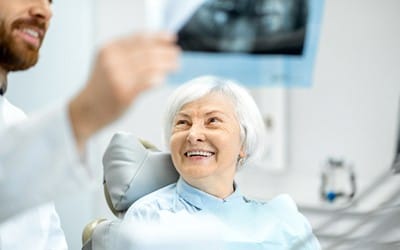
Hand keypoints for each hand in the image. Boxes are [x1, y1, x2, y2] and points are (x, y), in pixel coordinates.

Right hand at [69, 32, 179, 149]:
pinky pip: (147, 82)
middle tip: (177, 55)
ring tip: (176, 65)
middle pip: (147, 51)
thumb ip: (127, 54)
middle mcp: (112, 60)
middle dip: (166, 52)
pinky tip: (163, 79)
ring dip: (167, 64)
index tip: (171, 38)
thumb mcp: (108, 63)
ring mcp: (118, 76)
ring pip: (150, 65)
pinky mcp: (124, 93)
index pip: (139, 38)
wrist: (86, 110)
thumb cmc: (101, 88)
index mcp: (109, 49)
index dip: (158, 37)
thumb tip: (156, 47)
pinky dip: (158, 78)